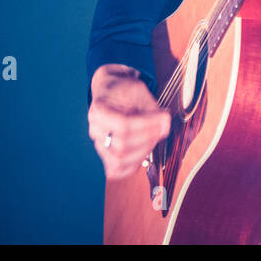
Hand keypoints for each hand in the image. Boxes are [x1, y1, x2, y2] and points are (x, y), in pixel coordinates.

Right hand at [88, 64, 170, 179]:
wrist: (111, 92)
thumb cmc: (123, 91)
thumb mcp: (139, 91)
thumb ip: (153, 109)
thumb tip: (165, 126)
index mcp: (99, 109)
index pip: (122, 125)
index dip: (146, 124)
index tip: (163, 117)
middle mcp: (95, 129)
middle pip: (120, 146)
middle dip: (148, 139)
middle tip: (161, 128)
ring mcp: (99, 143)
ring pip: (118, 161)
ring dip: (143, 152)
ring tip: (154, 138)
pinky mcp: (106, 154)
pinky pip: (115, 170)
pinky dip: (132, 166)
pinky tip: (145, 153)